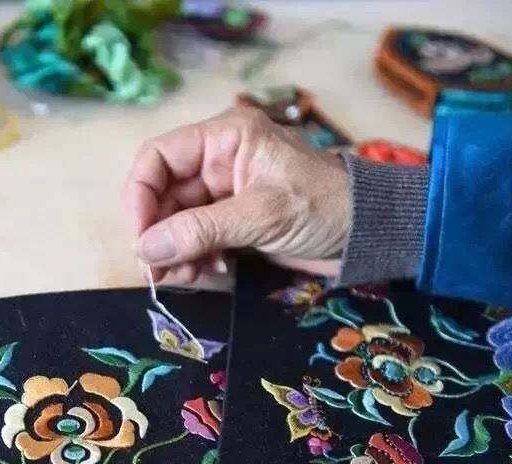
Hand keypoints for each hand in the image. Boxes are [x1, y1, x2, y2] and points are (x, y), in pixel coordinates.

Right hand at [124, 107, 350, 282]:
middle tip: (162, 271)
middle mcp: (217, 161)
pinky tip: (211, 273)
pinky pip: (196, 238)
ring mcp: (224, 192)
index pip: (157, 157)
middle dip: (159, 234)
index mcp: (224, 138)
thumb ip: (201, 230)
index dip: (139, 195)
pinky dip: (195, 258)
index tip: (141, 238)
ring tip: (191, 277)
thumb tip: (146, 249)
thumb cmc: (326, 206)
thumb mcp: (262, 215)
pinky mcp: (233, 221)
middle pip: (162, 194)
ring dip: (175, 252)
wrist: (372, 232)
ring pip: (176, 221)